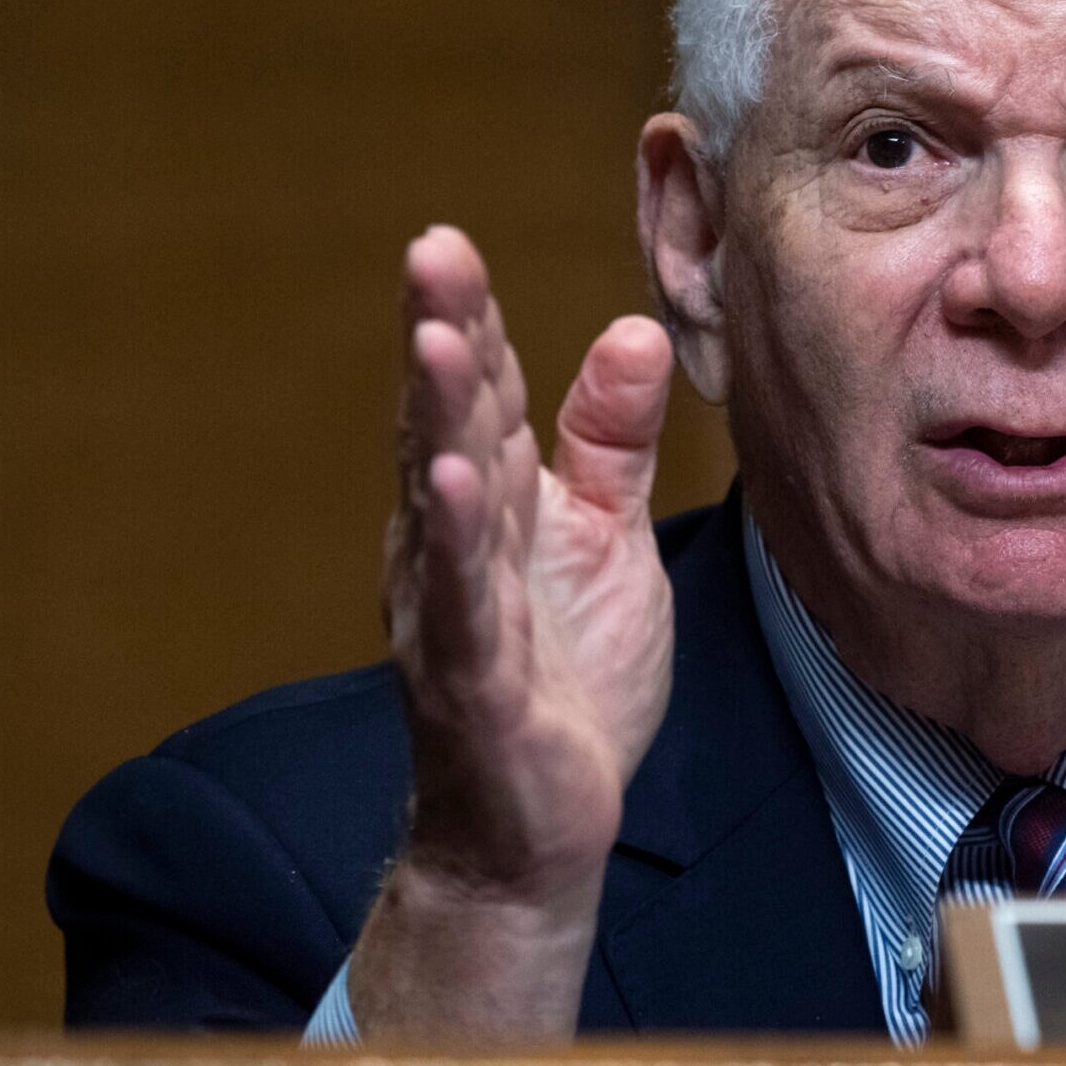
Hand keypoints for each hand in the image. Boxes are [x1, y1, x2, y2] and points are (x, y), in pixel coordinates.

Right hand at [354, 225, 674, 1037]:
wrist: (540, 825)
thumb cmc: (567, 674)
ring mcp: (455, 613)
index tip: (450, 240)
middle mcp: (456, 547)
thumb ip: (608, 441)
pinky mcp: (475, 684)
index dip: (470, 321)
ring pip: (444, 502)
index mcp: (492, 506)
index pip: (480, 399)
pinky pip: (464, 608)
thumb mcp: (605, 538)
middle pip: (448, 428)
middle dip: (442, 338)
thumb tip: (634, 330)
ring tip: (441, 337)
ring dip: (440, 420)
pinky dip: (460, 546)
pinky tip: (456, 487)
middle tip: (431, 249)